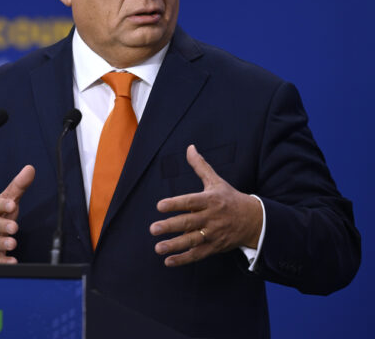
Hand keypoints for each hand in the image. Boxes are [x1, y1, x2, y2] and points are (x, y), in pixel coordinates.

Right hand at [0, 165, 34, 262]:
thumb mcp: (6, 200)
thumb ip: (18, 186)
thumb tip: (30, 169)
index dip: (1, 205)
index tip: (12, 204)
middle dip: (2, 226)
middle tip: (13, 227)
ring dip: (1, 244)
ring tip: (12, 244)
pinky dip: (1, 262)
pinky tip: (12, 262)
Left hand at [149, 145, 261, 266]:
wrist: (255, 220)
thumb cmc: (229, 198)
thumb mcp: (216, 181)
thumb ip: (200, 166)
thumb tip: (190, 147)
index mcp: (210, 200)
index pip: (191, 201)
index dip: (175, 204)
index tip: (160, 206)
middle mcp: (211, 217)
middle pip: (189, 222)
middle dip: (170, 226)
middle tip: (152, 229)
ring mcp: (213, 233)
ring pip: (192, 240)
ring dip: (174, 245)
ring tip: (157, 247)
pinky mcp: (215, 247)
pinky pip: (198, 254)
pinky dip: (184, 259)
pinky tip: (168, 261)